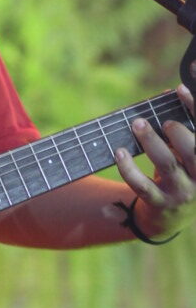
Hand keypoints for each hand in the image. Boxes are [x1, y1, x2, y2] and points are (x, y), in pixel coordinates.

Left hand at [114, 82, 195, 236]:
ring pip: (166, 165)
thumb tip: (170, 91)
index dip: (194, 108)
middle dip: (177, 131)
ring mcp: (181, 192)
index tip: (180, 88)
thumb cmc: (180, 174)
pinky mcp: (159, 203)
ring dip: (150, 142)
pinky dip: (128, 168)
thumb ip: (180, 129)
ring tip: (137, 124)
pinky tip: (118, 152)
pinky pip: (142, 185)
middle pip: (193, 151)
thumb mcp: (185, 154)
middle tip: (161, 119)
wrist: (172, 219)